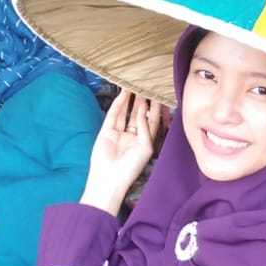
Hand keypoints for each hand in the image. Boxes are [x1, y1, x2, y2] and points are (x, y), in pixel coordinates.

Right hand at [81, 89, 164, 215]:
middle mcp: (132, 137)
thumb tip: (144, 111)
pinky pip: (113, 115)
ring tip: (133, 87)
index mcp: (144, 142)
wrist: (110, 178)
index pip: (151, 122)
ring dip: (129, 101)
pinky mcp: (107, 132)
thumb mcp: (145, 148)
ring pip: (125, 113)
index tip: (158, 96)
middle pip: (138, 115)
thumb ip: (146, 128)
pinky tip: (123, 95)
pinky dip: (118, 105)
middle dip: (142, 102)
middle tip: (145, 88)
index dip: (155, 109)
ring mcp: (119, 134)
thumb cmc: (131, 168)